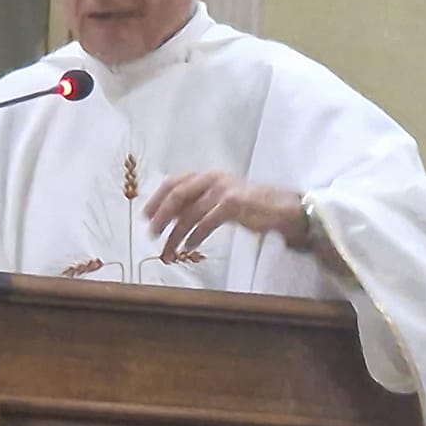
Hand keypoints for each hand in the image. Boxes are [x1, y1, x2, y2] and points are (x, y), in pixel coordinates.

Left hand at [142, 171, 306, 263]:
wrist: (279, 208)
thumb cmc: (248, 206)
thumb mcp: (218, 200)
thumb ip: (197, 203)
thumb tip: (169, 217)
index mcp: (206, 175)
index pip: (173, 182)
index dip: (156, 198)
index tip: (145, 215)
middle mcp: (212, 178)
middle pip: (177, 195)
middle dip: (161, 216)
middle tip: (151, 234)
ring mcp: (223, 190)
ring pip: (190, 213)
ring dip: (176, 234)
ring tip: (169, 250)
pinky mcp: (233, 204)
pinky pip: (207, 222)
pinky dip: (195, 236)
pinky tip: (189, 246)